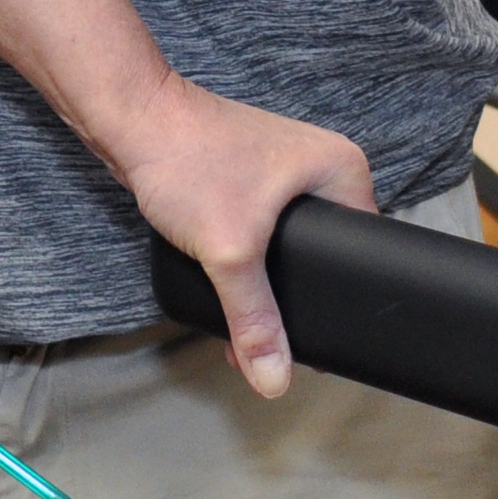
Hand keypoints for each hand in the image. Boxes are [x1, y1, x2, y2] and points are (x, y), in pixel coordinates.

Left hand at [105, 75, 374, 399]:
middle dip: (295, 302)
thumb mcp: (230, 251)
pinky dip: (247, 264)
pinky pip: (262, 235)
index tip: (319, 340)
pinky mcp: (250, 179)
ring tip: (250, 325)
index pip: (365, 253)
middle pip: (325, 257)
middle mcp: (321, 167)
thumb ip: (253, 320)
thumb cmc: (187, 157)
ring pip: (288, 249)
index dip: (340, 303)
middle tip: (279, 340)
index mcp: (342, 170)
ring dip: (266, 286)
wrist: (132, 121)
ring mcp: (284, 172)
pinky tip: (231, 290)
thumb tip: (274, 378)